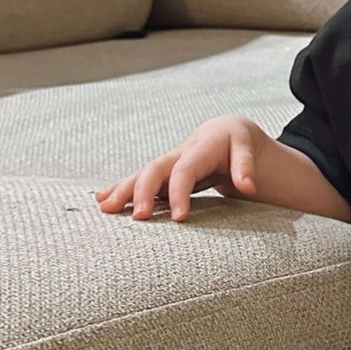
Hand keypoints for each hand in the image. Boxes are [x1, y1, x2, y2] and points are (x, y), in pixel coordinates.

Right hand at [94, 117, 261, 222]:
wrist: (225, 130)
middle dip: (143, 192)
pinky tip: (102, 200)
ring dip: (122, 190)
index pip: (185, 172)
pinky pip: (138, 179)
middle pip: (155, 170)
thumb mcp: (246, 148)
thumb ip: (246, 167)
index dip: (179, 194)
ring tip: (105, 207)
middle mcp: (178, 153)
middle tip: (138, 218)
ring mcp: (167, 162)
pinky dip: (119, 188)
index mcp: (199, 148)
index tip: (178, 219)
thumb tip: (248, 187)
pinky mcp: (162, 171)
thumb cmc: (238, 143)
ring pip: (141, 174)